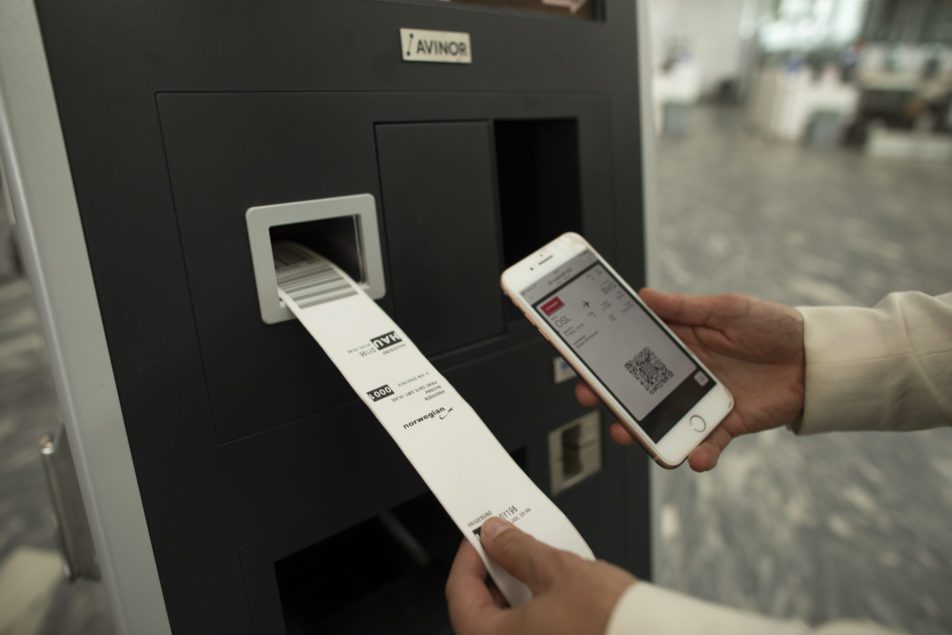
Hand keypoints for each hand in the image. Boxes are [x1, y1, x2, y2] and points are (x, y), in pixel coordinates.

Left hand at [446, 518, 635, 634]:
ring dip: (517, 592)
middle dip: (495, 574)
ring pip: (508, 625)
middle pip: (481, 611)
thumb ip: (518, 549)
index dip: (469, 557)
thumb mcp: (558, 571)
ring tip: (536, 562)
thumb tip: (496, 535)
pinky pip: (531, 633)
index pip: (460, 592)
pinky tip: (554, 591)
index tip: (480, 537)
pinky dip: (536, 612)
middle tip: (508, 544)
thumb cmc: (610, 624)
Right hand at [576, 288, 804, 471]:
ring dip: (643, 434)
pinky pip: (705, 444)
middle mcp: (682, 375)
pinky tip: (694, 457)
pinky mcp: (724, 425)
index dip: (605, 357)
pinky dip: (697, 455)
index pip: (632, 351)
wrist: (815, 359)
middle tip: (591, 397)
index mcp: (678, 343)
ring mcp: (699, 403)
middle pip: (636, 392)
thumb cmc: (772, 326)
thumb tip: (645, 296)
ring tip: (633, 436)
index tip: (581, 361)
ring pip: (661, 423)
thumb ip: (686, 307)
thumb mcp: (727, 308)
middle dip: (610, 398)